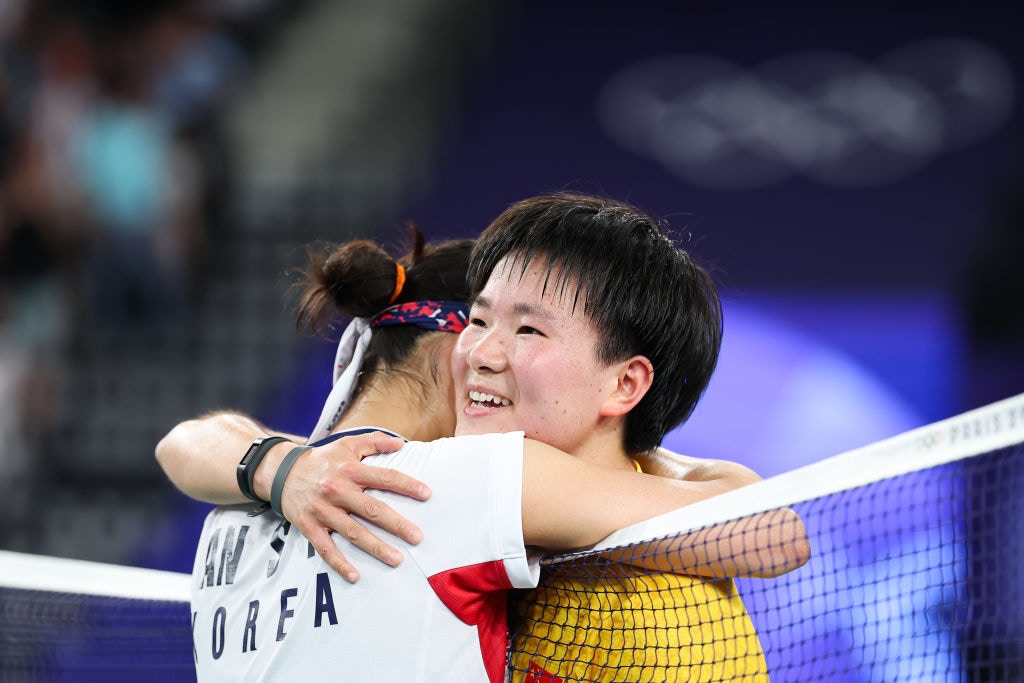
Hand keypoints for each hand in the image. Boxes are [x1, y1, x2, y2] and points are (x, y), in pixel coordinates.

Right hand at [279, 432, 430, 581]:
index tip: (426, 494)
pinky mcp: (310, 527)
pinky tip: (355, 575)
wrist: (282, 472)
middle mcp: (338, 491)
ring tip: (397, 559)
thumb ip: (375, 441)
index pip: (384, 477)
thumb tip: (401, 443)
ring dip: (375, 547)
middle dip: (396, 524)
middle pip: (371, 509)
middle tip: (417, 537)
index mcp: (350, 470)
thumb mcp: (347, 443)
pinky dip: (339, 563)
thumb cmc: (322, 460)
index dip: (406, 485)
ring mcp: (323, 511)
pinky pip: (326, 548)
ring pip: (353, 532)